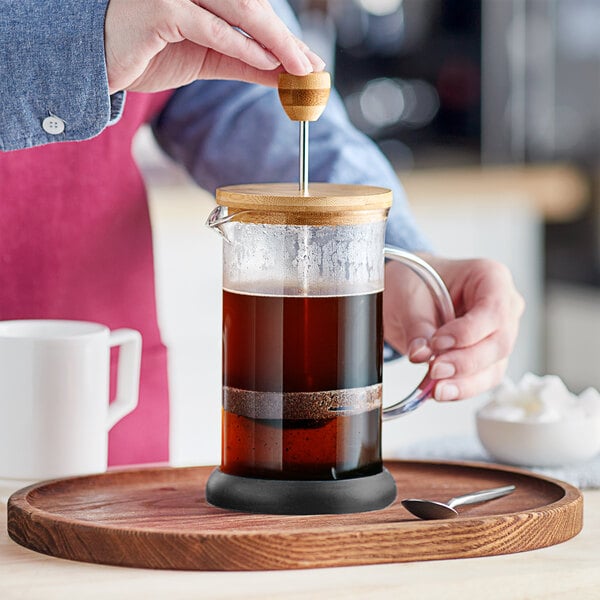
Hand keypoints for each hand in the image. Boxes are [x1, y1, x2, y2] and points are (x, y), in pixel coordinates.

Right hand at [104, 0, 324, 93]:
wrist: (102, 66)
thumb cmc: (149, 53)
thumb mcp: (207, 58)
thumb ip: (244, 62)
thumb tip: (285, 73)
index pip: (251, 7)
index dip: (282, 34)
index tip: (309, 60)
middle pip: (251, 5)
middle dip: (285, 39)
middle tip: (311, 66)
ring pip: (238, 10)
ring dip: (273, 41)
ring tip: (298, 66)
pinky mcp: (161, 9)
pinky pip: (210, 28)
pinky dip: (240, 46)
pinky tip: (265, 62)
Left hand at [383, 255, 524, 401]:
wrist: (409, 292)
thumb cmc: (416, 279)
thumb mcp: (409, 294)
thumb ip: (417, 324)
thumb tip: (421, 354)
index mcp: (491, 277)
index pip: (494, 310)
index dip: (468, 332)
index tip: (438, 343)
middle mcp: (503, 306)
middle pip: (499, 343)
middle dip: (466, 362)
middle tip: (434, 369)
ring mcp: (498, 335)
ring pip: (494, 368)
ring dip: (464, 383)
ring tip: (435, 389)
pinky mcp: (486, 359)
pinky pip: (481, 380)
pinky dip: (460, 388)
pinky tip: (439, 391)